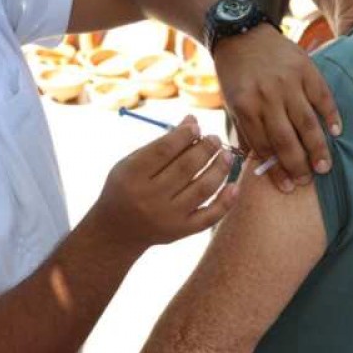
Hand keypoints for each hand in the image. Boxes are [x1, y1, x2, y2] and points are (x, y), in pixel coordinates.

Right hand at [94, 116, 236, 250]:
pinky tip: (234, 185)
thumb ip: (161, 143)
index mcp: (132, 176)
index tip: (196, 127)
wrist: (118, 230)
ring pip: (202, 189)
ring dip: (219, 168)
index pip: (163, 150)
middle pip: (186, 167)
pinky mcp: (181, 231)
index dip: (183, 135)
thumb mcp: (133, 162)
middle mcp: (149, 197)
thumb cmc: (127, 186)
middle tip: (215, 138)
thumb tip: (193, 120)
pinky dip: (226, 200)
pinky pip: (210, 216)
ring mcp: (167, 217)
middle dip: (206, 148)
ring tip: (227, 155)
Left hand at [213, 24, 341, 192]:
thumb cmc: (235, 74)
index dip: (276, 170)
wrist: (242, 34)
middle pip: (287, 139)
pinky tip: (336, 132)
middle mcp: (268, 96)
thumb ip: (247, 131)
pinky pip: (322, 96)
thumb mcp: (232, 103)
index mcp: (245, 106)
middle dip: (298, 165)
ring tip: (324, 168)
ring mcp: (288, 82)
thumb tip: (261, 163)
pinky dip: (331, 115)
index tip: (287, 187)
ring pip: (307, 122)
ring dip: (317, 148)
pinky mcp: (306, 69)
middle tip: (307, 181)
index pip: (264, 146)